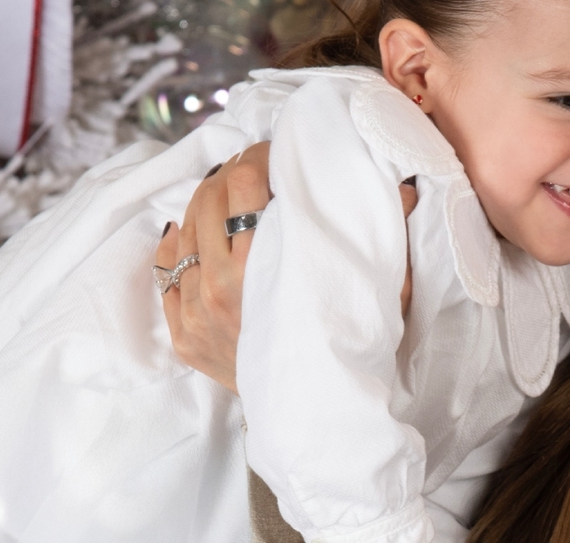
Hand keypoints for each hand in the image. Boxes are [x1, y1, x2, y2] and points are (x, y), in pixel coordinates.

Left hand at [155, 143, 418, 393]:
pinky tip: (194, 231)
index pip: (245, 183)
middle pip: (208, 198)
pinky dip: (176, 243)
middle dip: (231, 173)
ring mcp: (196, 312)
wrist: (319, 415)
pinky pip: (164, 271)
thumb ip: (387, 234)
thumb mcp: (380, 290)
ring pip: (183, 229)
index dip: (260, 158)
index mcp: (263, 266)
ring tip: (229, 197)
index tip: (276, 155)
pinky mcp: (184, 334)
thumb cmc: (352, 348)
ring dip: (205, 203)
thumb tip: (405, 186)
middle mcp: (221, 286)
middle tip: (253, 170)